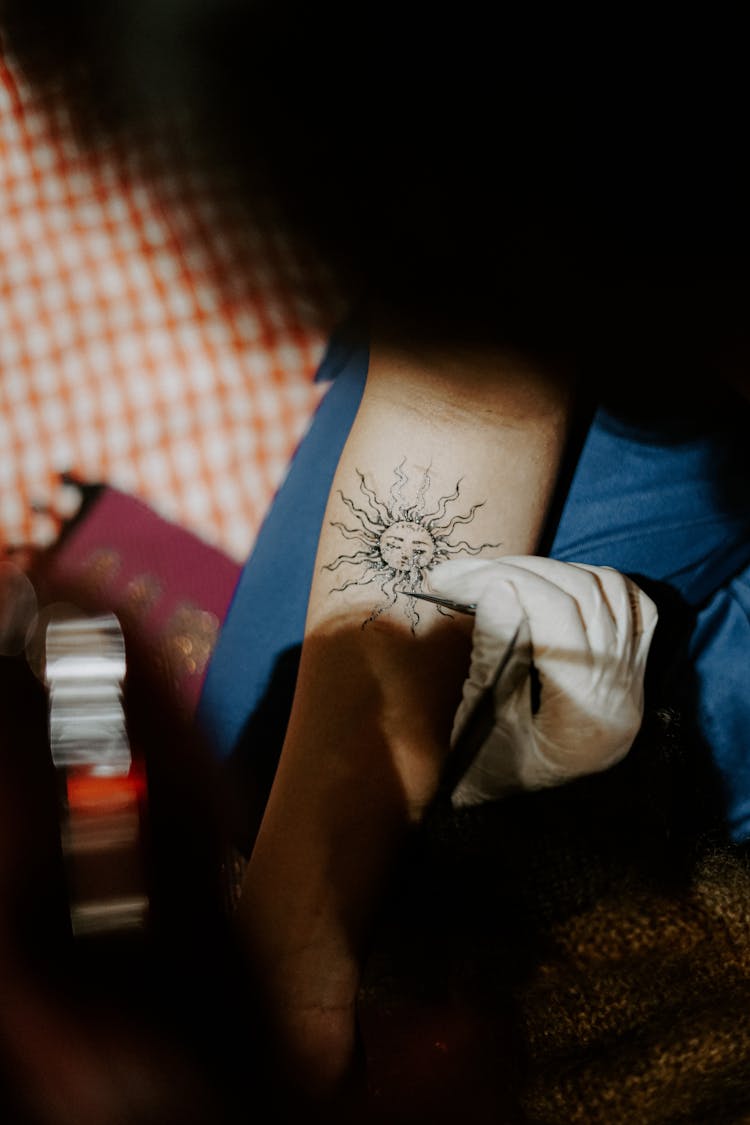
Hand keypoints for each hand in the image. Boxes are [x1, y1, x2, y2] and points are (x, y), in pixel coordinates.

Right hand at [427, 556, 657, 806]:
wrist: (535, 826)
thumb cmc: (498, 781)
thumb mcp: (487, 725)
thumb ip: (495, 655)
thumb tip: (497, 587)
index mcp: (587, 709)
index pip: (556, 614)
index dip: (502, 583)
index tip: (451, 580)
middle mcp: (622, 690)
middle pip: (582, 595)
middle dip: (518, 571)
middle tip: (461, 573)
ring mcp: (632, 679)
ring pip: (608, 591)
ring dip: (553, 572)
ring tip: (500, 576)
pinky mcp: (631, 673)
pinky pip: (631, 608)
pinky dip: (593, 584)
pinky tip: (554, 584)